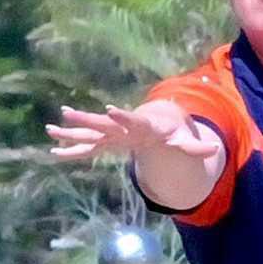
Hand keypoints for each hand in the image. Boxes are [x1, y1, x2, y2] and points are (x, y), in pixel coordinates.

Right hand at [46, 101, 220, 161]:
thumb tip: (213, 150)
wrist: (159, 122)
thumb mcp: (183, 141)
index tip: (109, 109)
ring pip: (89, 134)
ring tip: (49, 131)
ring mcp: (112, 134)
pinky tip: (54, 154)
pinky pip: (87, 148)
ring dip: (71, 133)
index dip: (121, 116)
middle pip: (103, 124)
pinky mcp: (106, 143)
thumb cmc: (171, 131)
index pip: (130, 119)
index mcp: (141, 125)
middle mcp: (122, 127)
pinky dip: (72, 151)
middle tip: (67, 113)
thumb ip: (195, 147)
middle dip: (85, 120)